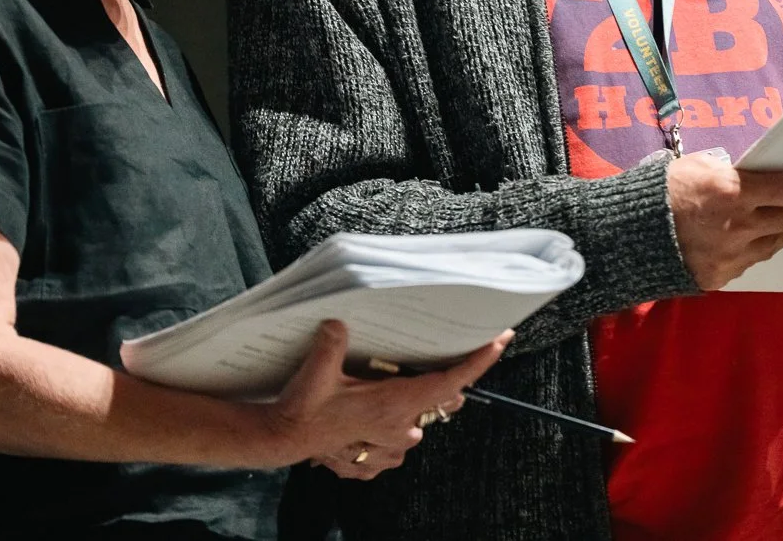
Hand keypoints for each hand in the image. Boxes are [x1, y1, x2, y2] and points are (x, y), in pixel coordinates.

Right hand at [261, 321, 510, 478]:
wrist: (282, 440)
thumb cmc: (302, 406)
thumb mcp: (316, 371)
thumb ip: (331, 344)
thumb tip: (338, 323)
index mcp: (394, 404)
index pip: (449, 382)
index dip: (478, 362)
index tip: (501, 341)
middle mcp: (399, 429)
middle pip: (441, 400)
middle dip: (446, 382)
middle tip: (444, 356)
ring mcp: (388, 448)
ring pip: (419, 423)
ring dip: (414, 406)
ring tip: (396, 387)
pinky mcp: (374, 459)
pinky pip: (398, 440)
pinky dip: (394, 428)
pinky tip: (372, 416)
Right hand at [667, 154, 782, 289]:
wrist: (627, 237)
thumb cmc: (660, 190)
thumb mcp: (698, 164)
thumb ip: (732, 170)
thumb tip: (758, 174)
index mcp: (734, 192)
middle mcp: (740, 225)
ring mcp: (733, 254)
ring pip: (779, 239)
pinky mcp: (722, 275)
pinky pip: (756, 257)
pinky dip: (774, 243)